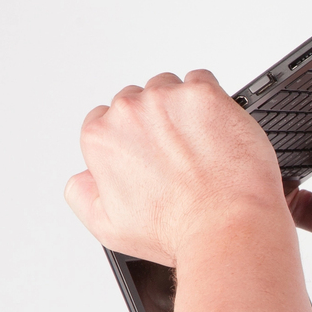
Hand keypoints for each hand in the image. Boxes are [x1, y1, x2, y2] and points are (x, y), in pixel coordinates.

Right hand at [64, 70, 287, 266]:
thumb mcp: (108, 227)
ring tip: (201, 145)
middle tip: (180, 155)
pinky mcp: (203, 94)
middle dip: (156, 124)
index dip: (131, 140)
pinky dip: (211, 101)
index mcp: (101, 137)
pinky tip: (217, 131)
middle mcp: (128, 112)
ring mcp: (166, 99)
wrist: (228, 227)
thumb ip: (82, 194)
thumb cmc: (177, 230)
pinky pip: (202, 81)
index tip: (149, 155)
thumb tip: (85, 176)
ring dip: (181, 109)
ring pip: (168, 89)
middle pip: (137, 102)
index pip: (105, 121)